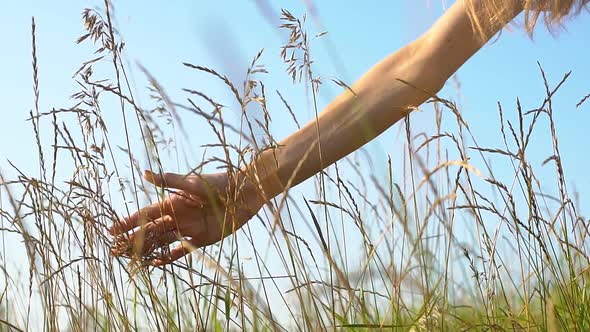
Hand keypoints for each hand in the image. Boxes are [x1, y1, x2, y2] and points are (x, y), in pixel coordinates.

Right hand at [110, 170, 262, 264]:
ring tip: (131, 260)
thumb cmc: (218, 184)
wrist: (243, 194)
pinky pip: (181, 250)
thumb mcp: (192, 182)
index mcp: (172, 202)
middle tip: (114, 250)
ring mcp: (188, 229)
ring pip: (162, 241)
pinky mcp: (201, 239)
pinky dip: (168, 256)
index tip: (112, 230)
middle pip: (150, 230)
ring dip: (147, 249)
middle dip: (132, 239)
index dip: (128, 222)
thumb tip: (145, 173)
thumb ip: (169, 181)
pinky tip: (156, 263)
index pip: (145, 214)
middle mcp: (177, 216)